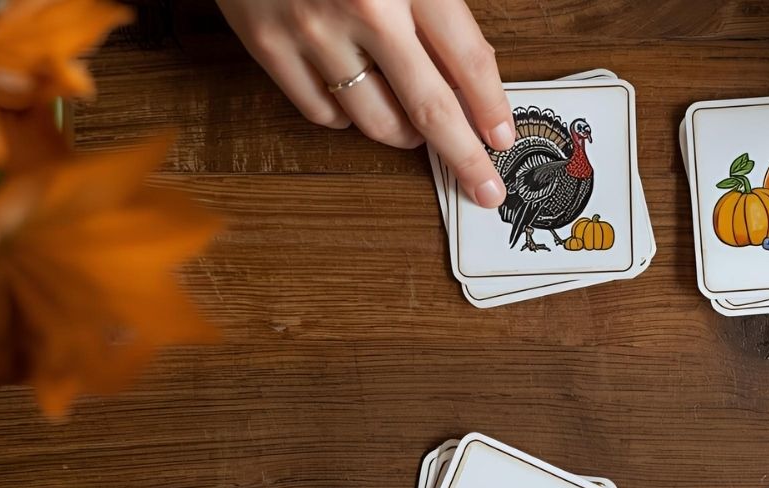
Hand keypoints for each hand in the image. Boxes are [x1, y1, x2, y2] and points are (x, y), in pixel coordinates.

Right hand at [217, 0, 514, 206]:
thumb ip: (437, 4)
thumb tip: (471, 72)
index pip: (468, 60)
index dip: (491, 108)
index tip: (502, 139)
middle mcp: (364, 9)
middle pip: (429, 108)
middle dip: (464, 157)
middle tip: (484, 188)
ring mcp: (311, 30)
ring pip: (374, 120)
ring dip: (405, 135)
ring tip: (416, 129)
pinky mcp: (265, 42)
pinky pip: (320, 112)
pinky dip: (347, 118)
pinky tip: (359, 101)